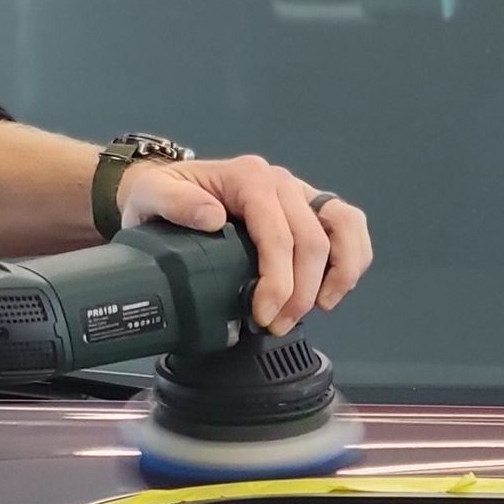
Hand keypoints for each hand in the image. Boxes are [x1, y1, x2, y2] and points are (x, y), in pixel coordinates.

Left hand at [119, 157, 372, 334]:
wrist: (165, 192)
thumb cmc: (159, 196)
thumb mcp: (151, 195)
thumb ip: (174, 202)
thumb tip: (213, 218)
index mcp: (248, 177)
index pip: (278, 233)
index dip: (278, 280)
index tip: (263, 315)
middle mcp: (280, 181)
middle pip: (312, 239)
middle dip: (301, 292)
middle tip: (276, 325)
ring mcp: (299, 193)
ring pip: (343, 226)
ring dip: (338, 274)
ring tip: (317, 309)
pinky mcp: (309, 208)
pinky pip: (348, 225)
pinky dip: (352, 258)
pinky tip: (332, 290)